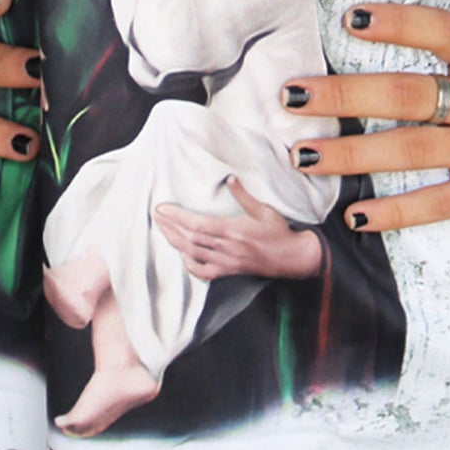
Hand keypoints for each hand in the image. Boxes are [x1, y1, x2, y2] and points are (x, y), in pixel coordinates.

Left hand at [154, 176, 322, 280]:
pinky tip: (182, 254)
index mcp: (233, 231)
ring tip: (161, 229)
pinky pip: (205, 272)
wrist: (293, 259)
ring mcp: (228, 262)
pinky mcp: (230, 272)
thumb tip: (229, 178)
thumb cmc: (279, 232)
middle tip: (156, 215)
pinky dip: (190, 264)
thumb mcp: (264, 210)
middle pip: (190, 239)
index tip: (162, 209)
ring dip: (174, 241)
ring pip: (193, 254)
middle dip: (170, 227)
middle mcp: (227, 248)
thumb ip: (244, 195)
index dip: (177, 217)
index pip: (198, 225)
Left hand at [282, 3, 449, 242]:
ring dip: (351, 154)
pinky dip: (392, 211)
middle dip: (343, 95)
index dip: (397, 22)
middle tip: (291, 96)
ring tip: (303, 155)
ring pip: (411, 148)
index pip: (442, 31)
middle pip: (408, 93)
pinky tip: (354, 214)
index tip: (348, 18)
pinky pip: (435, 202)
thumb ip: (436, 66)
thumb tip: (351, 43)